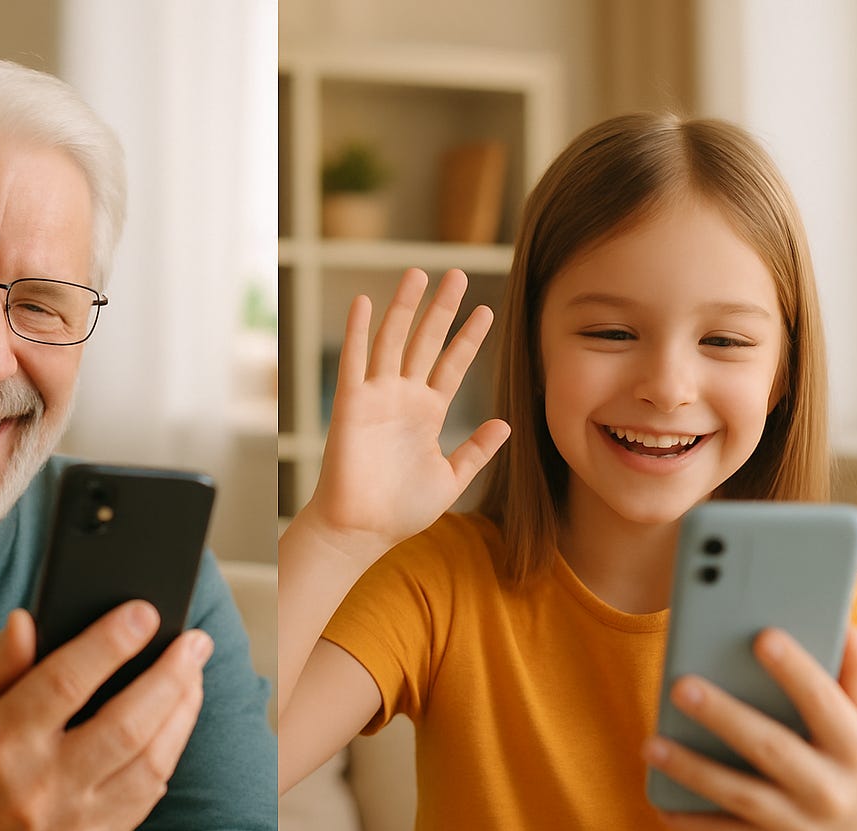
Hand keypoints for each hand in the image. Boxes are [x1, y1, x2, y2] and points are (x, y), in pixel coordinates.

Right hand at [0, 602, 210, 830]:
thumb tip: (29, 621)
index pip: (65, 682)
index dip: (111, 642)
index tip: (144, 612)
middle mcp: (38, 787)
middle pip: (125, 725)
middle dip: (170, 676)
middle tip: (195, 641)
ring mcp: (69, 824)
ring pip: (148, 763)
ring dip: (181, 714)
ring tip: (193, 675)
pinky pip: (146, 798)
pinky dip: (167, 754)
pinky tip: (174, 722)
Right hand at [303, 267, 509, 555]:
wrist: (363, 531)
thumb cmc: (402, 511)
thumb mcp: (451, 478)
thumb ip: (476, 450)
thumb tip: (505, 423)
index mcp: (428, 413)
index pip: (452, 365)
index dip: (469, 338)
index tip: (486, 311)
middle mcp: (404, 398)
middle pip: (425, 342)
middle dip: (441, 309)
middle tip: (456, 275)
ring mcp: (377, 398)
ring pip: (392, 341)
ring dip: (404, 307)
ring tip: (418, 274)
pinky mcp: (351, 405)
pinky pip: (354, 362)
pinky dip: (357, 332)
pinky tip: (365, 302)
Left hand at [643, 626, 856, 830]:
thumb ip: (854, 672)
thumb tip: (842, 620)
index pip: (825, 703)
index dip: (796, 670)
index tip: (763, 635)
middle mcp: (832, 790)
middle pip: (773, 749)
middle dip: (725, 717)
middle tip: (681, 685)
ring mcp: (805, 827)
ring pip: (742, 797)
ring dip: (693, 770)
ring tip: (651, 743)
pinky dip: (693, 822)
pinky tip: (659, 799)